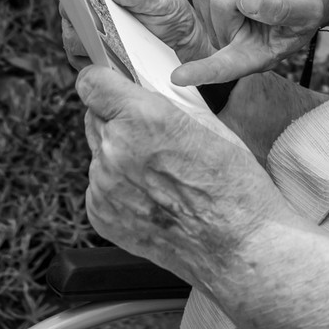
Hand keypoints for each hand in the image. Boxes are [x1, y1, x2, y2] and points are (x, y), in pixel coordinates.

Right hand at [60, 0, 212, 74]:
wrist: (180, 41)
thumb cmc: (169, 12)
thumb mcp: (162, 0)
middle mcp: (91, 0)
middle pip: (69, 6)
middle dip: (80, 16)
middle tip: (100, 23)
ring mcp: (88, 26)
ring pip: (72, 35)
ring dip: (88, 42)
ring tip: (112, 46)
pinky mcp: (91, 50)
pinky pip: (81, 58)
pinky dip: (93, 61)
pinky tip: (111, 62)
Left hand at [79, 66, 287, 287]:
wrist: (237, 246)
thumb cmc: (233, 184)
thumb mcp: (207, 124)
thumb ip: (163, 106)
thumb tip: (141, 92)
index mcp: (143, 119)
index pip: (91, 84)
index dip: (100, 81)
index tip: (107, 84)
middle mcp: (115, 150)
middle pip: (94, 117)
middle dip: (116, 118)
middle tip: (149, 133)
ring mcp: (104, 187)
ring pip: (99, 153)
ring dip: (119, 153)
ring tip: (159, 172)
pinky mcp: (100, 214)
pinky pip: (100, 186)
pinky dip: (119, 185)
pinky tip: (152, 195)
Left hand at [182, 0, 328, 85]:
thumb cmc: (308, 8)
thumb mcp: (305, 11)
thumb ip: (280, 10)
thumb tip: (246, 2)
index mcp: (254, 57)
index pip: (225, 67)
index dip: (203, 71)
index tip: (178, 77)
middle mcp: (230, 45)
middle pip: (220, 4)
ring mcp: (217, 25)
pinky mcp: (209, 5)